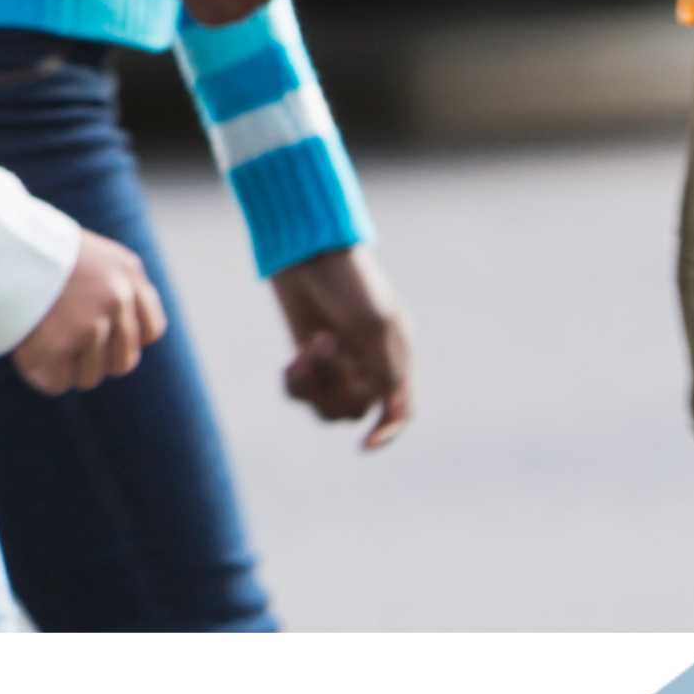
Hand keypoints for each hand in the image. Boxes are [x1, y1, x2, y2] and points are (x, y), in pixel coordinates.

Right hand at [6, 234, 164, 394]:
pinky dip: (42, 375)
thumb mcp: (84, 254)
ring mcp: (91, 321)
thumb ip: (104, 286)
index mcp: (128, 272)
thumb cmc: (32, 247)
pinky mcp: (58, 343)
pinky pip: (58, 382)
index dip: (124, 340)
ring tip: (41, 341)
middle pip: (124, 361)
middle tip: (64, 345)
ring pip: (91, 377)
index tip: (99, 336)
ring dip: (67, 368)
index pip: (151, 331)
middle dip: (96, 361)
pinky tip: (28, 352)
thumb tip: (108, 333)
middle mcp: (117, 297)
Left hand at [269, 246, 415, 447]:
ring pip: (328, 407)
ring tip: (304, 350)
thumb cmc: (348, 280)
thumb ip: (384, 369)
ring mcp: (339, 361)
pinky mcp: (308, 357)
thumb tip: (390, 410)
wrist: (305, 248)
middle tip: (320, 343)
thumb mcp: (372, 322)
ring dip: (313, 385)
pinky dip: (296, 385)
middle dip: (334, 384)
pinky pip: (303, 394)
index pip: (401, 408)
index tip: (365, 445)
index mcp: (397, 353)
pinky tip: (291, 361)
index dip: (388, 431)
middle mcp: (370, 362)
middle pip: (357, 408)